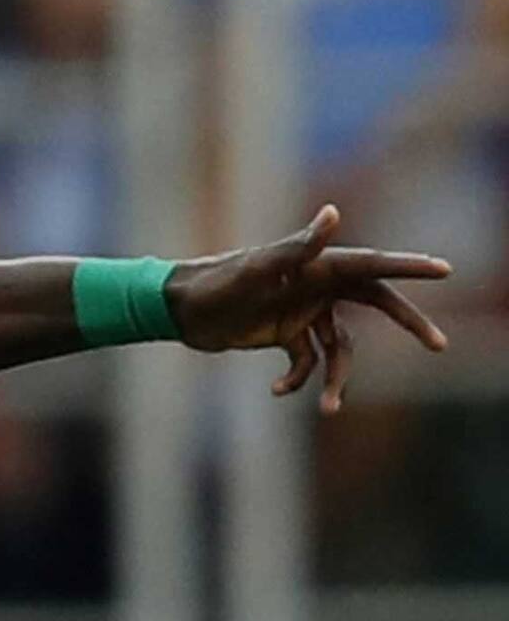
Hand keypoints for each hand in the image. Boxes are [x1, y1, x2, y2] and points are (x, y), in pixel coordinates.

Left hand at [167, 203, 453, 410]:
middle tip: (438, 345)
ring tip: (327, 407)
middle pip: (378, 304)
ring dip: (336, 379)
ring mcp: (304, 312)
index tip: (445, 269)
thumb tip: (333, 213)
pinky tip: (276, 391)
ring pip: (340, 349)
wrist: (176, 308)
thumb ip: (299, 246)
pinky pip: (307, 363)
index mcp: (319, 265)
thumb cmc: (217, 281)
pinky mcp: (285, 336)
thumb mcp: (258, 267)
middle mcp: (318, 286)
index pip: (374, 266)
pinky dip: (297, 380)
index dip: (410, 267)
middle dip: (408, 323)